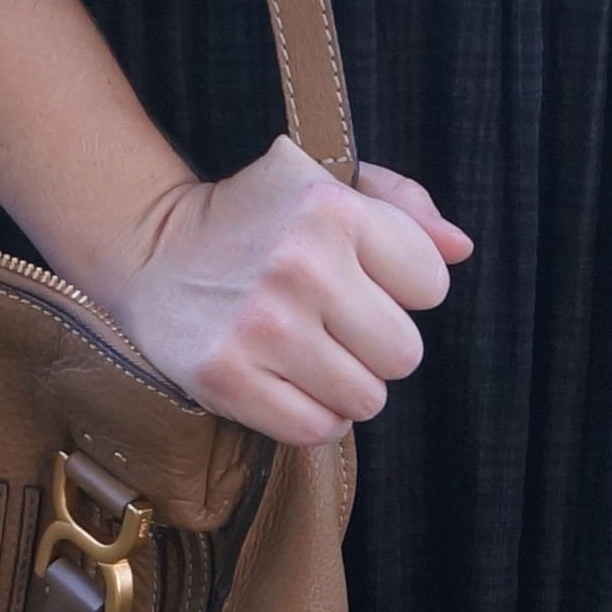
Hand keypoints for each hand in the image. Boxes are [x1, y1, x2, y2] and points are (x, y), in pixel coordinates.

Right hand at [92, 137, 471, 446]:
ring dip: (346, 385)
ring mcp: (263, 327)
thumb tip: (460, 249)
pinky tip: (287, 380)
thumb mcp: (326, 182)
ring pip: (365, 399)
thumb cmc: (254, 216)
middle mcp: (301, 267)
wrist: (151, 246)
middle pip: (405, 354)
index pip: (431, 284)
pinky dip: (311, 415)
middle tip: (337, 325)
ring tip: (310, 352)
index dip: (405, 288)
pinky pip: (316, 430)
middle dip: (378, 345)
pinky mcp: (226, 378)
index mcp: (333, 210)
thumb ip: (404, 206)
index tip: (365, 279)